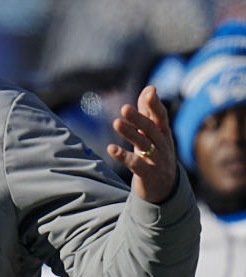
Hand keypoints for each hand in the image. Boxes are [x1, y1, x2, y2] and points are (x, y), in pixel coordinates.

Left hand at [106, 85, 177, 203]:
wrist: (165, 189)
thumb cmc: (156, 155)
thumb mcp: (153, 134)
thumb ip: (149, 112)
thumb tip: (148, 88)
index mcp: (164, 134)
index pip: (161, 117)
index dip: (155, 104)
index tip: (150, 91)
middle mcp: (163, 146)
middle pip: (151, 129)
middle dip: (139, 118)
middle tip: (124, 108)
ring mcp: (157, 160)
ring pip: (144, 145)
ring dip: (130, 133)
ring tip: (116, 123)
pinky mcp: (148, 174)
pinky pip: (136, 164)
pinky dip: (123, 156)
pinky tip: (111, 149)